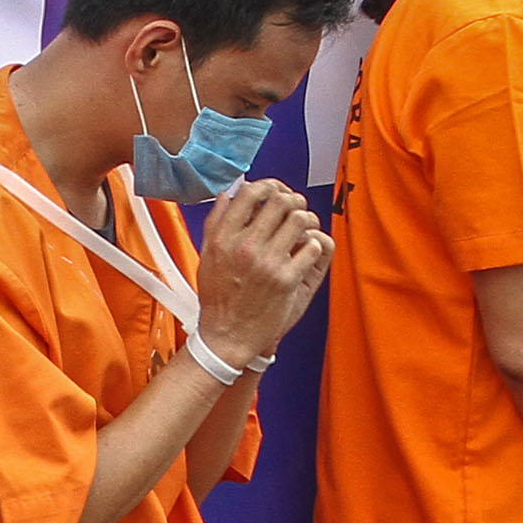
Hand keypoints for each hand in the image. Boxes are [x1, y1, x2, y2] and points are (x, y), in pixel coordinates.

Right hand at [187, 175, 331, 367]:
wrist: (227, 336)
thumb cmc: (218, 298)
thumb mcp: (207, 256)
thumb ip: (216, 222)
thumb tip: (228, 193)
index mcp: (223, 238)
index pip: (250, 193)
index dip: (268, 186)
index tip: (275, 191)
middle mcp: (244, 247)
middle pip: (280, 201)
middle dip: (293, 201)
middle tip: (296, 209)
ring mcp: (267, 263)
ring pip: (300, 220)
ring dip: (307, 221)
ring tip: (305, 230)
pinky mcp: (286, 280)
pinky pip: (312, 247)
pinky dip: (314, 245)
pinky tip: (307, 252)